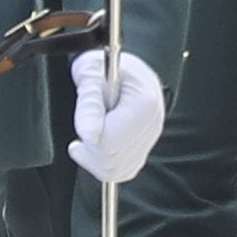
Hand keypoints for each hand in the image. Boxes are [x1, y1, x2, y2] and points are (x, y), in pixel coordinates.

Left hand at [67, 45, 169, 185]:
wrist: (122, 66)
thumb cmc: (104, 66)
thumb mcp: (90, 74)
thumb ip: (89, 105)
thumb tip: (89, 136)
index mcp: (144, 104)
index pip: (110, 142)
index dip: (89, 137)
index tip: (83, 121)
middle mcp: (153, 124)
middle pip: (113, 160)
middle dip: (90, 150)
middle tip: (84, 127)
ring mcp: (151, 138)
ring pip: (118, 171)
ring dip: (95, 160)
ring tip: (88, 138)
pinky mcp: (145, 148)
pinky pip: (124, 170)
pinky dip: (107, 165)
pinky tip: (98, 147)